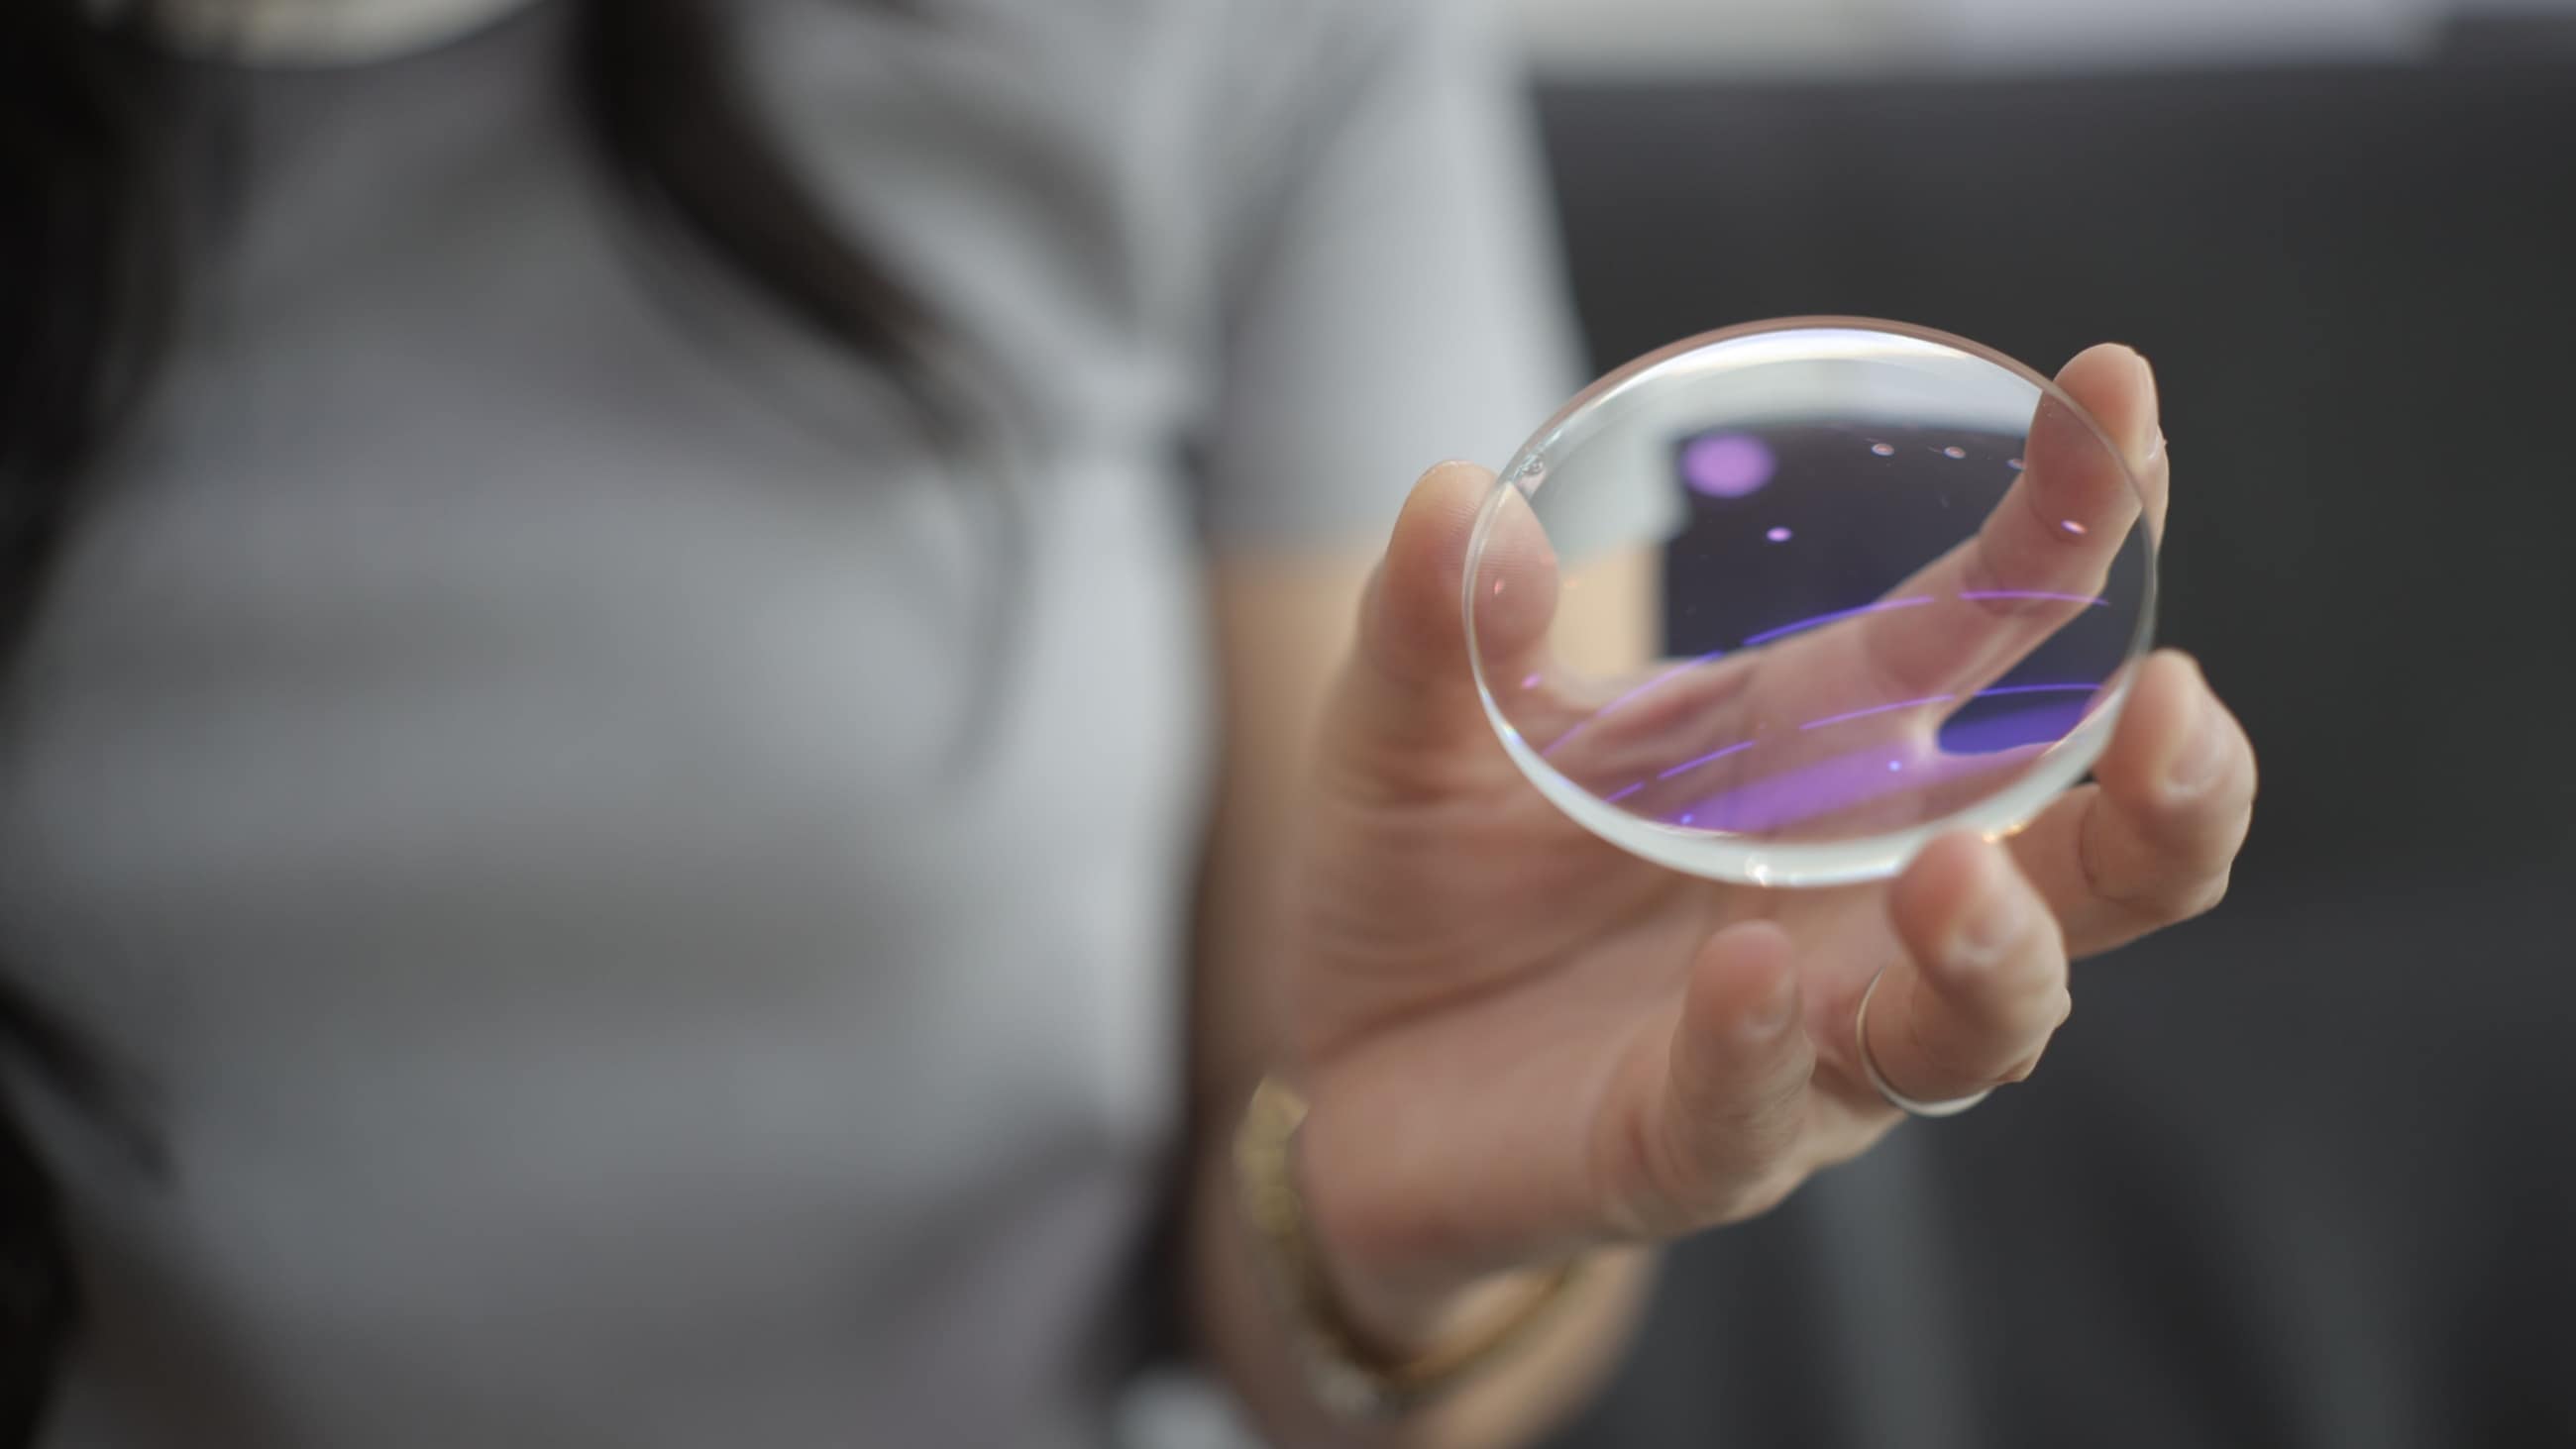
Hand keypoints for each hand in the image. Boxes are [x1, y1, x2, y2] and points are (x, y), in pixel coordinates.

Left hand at [1285, 346, 2256, 1342]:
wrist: (1335, 1070)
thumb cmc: (1429, 876)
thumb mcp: (1412, 722)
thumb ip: (1438, 620)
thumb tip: (1460, 492)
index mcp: (1821, 751)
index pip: (1998, 631)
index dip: (2079, 519)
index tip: (2119, 389)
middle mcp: (1858, 897)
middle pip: (2097, 866)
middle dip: (2174, 798)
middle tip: (2176, 706)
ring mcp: (1800, 1036)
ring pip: (1983, 1023)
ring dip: (1998, 950)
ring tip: (1955, 874)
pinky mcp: (1693, 1148)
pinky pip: (1761, 1112)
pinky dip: (1764, 1045)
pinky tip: (1749, 972)